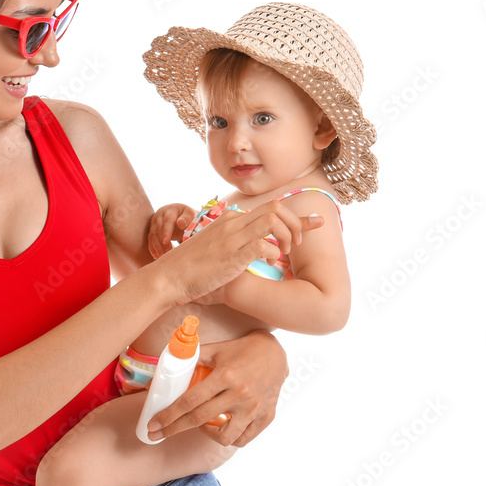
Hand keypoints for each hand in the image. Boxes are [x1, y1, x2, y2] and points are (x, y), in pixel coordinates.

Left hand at [143, 330, 287, 447]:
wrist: (276, 352)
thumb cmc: (242, 349)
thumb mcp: (216, 349)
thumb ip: (192, 359)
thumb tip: (165, 370)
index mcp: (225, 375)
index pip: (190, 401)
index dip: (168, 415)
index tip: (153, 424)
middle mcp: (240, 394)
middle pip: (199, 419)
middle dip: (173, 429)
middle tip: (156, 434)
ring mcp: (255, 408)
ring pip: (224, 437)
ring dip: (206, 434)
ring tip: (200, 425)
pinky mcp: (266, 416)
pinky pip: (244, 438)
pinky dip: (229, 438)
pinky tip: (221, 427)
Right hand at [146, 203, 197, 258]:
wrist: (181, 215)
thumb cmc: (188, 216)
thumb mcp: (191, 215)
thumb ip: (187, 219)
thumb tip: (180, 223)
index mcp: (170, 210)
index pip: (167, 221)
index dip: (166, 231)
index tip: (166, 241)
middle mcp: (160, 215)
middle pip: (158, 229)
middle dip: (162, 242)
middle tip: (168, 253)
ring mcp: (154, 222)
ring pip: (152, 235)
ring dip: (157, 246)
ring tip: (162, 256)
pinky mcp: (152, 229)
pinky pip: (150, 239)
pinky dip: (152, 248)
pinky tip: (156, 256)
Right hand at [152, 199, 323, 304]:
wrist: (168, 278)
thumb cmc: (190, 269)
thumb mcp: (214, 250)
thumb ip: (234, 244)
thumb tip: (255, 251)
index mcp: (230, 221)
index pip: (270, 208)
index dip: (298, 215)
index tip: (317, 222)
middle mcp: (233, 224)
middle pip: (277, 208)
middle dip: (298, 224)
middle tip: (298, 245)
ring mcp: (232, 238)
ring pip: (273, 221)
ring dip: (287, 236)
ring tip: (285, 255)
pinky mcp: (231, 255)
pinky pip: (262, 245)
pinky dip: (273, 253)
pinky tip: (270, 265)